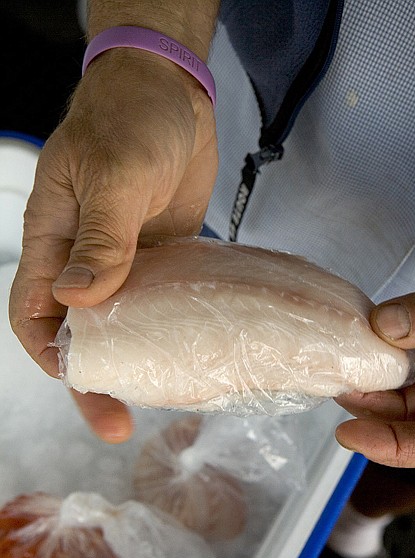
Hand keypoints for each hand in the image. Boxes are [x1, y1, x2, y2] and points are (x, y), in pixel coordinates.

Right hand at [8, 50, 217, 441]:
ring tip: (165, 399)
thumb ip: (100, 236)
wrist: (173, 91)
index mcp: (54, 241)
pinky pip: (165, 301)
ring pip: (126, 324)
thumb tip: (79, 300)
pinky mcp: (164, 256)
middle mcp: (85, 258)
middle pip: (82, 332)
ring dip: (140, 361)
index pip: (34, 311)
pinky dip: (174, 328)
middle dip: (96, 378)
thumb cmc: (129, 119)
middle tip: (121, 423)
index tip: (76, 382)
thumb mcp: (113, 174)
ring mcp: (127, 260)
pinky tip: (194, 354)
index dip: (49, 352)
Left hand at [335, 261, 414, 467]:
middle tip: (342, 389)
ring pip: (409, 393)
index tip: (351, 435)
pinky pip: (410, 360)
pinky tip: (364, 346)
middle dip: (375, 411)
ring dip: (375, 385)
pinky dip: (385, 355)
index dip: (395, 448)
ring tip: (346, 367)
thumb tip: (387, 325)